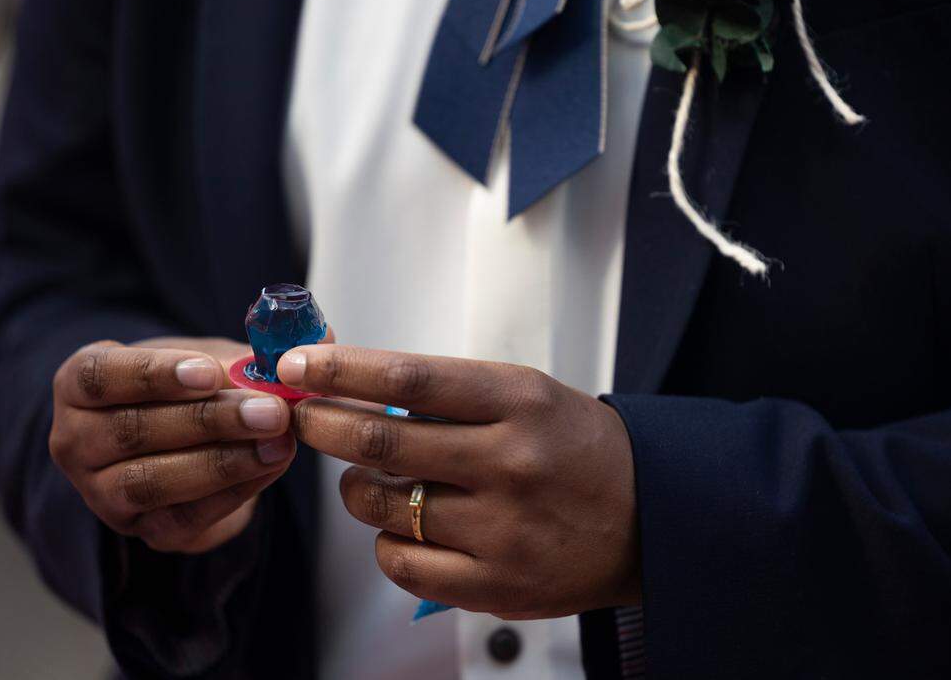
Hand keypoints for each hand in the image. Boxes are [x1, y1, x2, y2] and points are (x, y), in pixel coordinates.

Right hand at [49, 337, 295, 553]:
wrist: (180, 445)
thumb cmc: (188, 389)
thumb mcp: (210, 357)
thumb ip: (256, 350)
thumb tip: (324, 337)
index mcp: (80, 384)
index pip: (99, 376)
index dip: (154, 374)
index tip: (211, 372)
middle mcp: (75, 441)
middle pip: (133, 431)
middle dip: (210, 420)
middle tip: (271, 410)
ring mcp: (101, 493)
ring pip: (152, 481)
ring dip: (223, 462)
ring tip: (280, 442)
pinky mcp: (142, 530)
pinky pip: (183, 517)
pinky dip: (233, 492)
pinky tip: (272, 467)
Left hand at [279, 345, 640, 618]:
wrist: (650, 516)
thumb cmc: (578, 449)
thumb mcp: (530, 397)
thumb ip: (452, 396)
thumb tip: (356, 391)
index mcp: (520, 401)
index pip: (408, 379)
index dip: (342, 370)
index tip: (300, 366)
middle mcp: (510, 462)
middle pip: (381, 442)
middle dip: (323, 424)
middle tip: (301, 416)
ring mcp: (503, 528)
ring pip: (383, 507)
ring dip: (355, 489)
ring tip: (368, 479)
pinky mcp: (497, 585)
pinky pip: (403, 564)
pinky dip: (385, 542)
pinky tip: (402, 527)